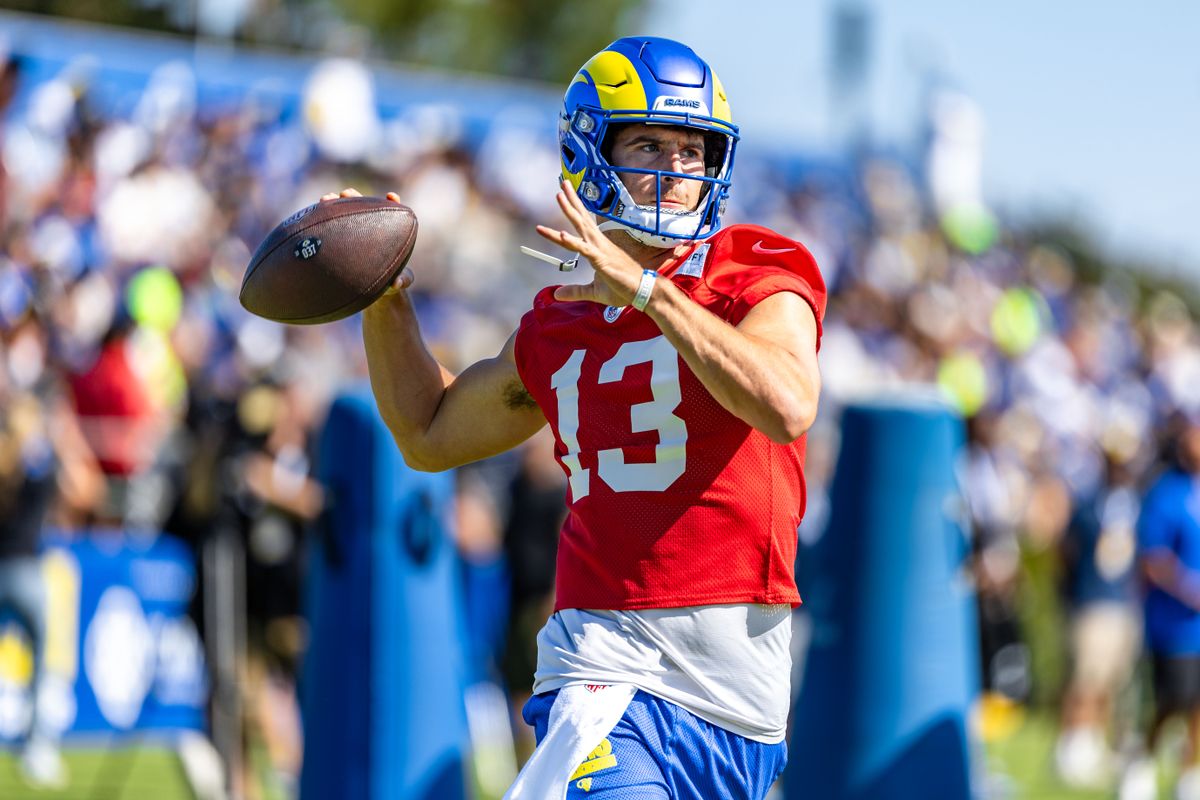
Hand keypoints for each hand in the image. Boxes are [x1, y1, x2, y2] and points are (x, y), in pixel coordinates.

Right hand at [321, 188, 413, 293]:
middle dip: (354, 196)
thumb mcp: (397, 281)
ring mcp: (351, 230)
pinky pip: (329, 225)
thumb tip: (397, 283)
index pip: (390, 211)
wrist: (369, 286)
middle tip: (345, 193)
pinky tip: (312, 214)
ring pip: (343, 212)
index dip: (391, 203)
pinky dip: (322, 218)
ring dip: (334, 203)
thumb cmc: (388, 280)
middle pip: (361, 206)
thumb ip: (403, 280)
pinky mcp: (337, 237)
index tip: (390, 197)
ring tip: (325, 199)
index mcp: (387, 231)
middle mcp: (368, 226)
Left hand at [536, 180, 644, 305]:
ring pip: (581, 227)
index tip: (563, 196)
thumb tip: (557, 294)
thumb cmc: (623, 288)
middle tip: (562, 183)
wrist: (643, 292)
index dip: (572, 211)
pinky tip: (562, 234)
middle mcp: (598, 244)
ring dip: (570, 211)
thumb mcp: (594, 291)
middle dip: (571, 200)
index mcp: (597, 247)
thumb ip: (575, 291)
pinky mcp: (602, 260)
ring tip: (559, 196)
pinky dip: (573, 242)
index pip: (581, 226)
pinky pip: (585, 249)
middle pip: (581, 218)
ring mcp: (600, 250)